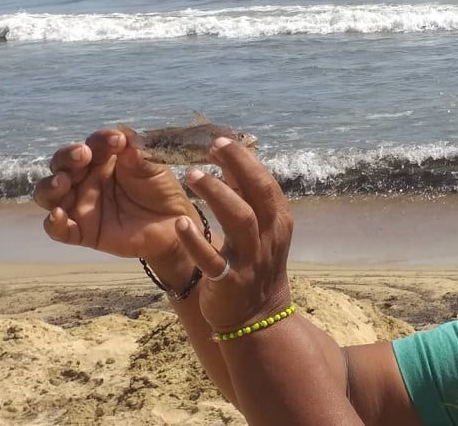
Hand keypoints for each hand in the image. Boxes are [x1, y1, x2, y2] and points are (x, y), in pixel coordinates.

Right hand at [33, 129, 201, 261]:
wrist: (173, 226)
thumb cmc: (162, 191)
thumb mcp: (154, 169)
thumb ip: (138, 156)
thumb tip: (125, 139)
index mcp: (103, 159)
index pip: (93, 144)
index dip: (101, 140)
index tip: (118, 141)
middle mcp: (85, 179)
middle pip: (62, 164)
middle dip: (68, 157)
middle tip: (83, 155)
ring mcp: (81, 205)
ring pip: (50, 193)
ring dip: (51, 185)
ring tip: (63, 182)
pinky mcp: (82, 231)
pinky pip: (58, 229)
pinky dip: (53, 223)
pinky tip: (58, 215)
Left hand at [174, 137, 292, 332]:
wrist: (258, 317)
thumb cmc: (256, 262)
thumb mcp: (261, 228)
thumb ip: (246, 195)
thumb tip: (231, 156)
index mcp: (278, 220)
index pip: (265, 182)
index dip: (245, 159)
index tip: (222, 139)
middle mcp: (269, 237)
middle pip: (258, 194)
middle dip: (238, 166)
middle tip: (213, 146)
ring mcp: (251, 260)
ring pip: (240, 220)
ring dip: (218, 194)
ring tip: (193, 175)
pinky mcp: (229, 282)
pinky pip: (212, 260)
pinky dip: (195, 241)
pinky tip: (179, 222)